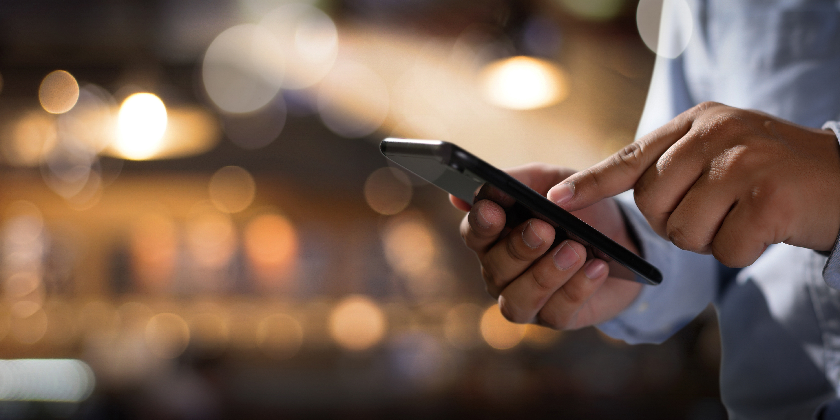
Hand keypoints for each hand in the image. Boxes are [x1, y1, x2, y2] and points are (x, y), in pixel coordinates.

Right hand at [453, 163, 642, 329]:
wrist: (623, 237)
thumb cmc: (578, 207)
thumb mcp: (552, 182)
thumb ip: (518, 182)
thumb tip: (478, 190)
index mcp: (494, 235)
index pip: (473, 233)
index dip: (481, 224)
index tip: (494, 211)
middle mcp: (500, 271)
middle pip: (495, 268)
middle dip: (519, 248)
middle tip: (545, 228)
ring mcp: (525, 299)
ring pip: (517, 300)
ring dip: (545, 275)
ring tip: (576, 250)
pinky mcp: (555, 318)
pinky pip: (556, 313)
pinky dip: (577, 289)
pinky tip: (597, 268)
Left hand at [550, 102, 839, 266]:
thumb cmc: (773, 172)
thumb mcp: (722, 150)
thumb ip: (675, 162)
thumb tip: (623, 190)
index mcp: (698, 121)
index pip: (631, 156)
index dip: (592, 183)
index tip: (556, 201)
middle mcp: (716, 134)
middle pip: (652, 205)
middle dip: (676, 223)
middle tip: (716, 211)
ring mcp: (742, 163)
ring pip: (683, 232)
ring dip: (710, 239)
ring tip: (742, 215)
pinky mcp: (768, 199)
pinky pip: (725, 249)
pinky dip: (742, 251)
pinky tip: (765, 228)